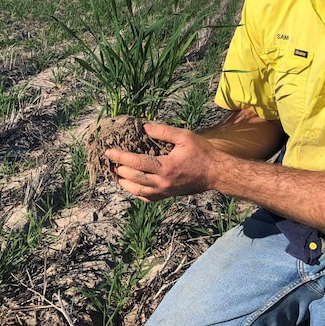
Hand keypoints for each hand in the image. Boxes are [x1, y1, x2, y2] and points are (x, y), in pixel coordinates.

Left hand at [104, 122, 218, 201]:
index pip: (136, 162)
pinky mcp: (167, 195)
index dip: (120, 156)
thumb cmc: (201, 153)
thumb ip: (163, 131)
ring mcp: (164, 191)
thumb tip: (144, 127)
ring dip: (124, 183)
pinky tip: (131, 185)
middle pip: (133, 178)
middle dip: (119, 169)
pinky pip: (147, 198)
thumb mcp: (184, 137)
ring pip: (137, 191)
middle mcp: (162, 182)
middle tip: (110, 161)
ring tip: (115, 174)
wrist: (215, 173)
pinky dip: (136, 192)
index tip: (109, 151)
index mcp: (165, 167)